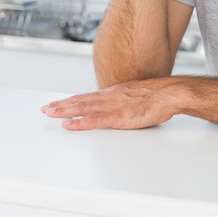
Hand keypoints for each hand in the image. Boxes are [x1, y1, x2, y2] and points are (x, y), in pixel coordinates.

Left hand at [41, 78, 178, 130]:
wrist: (171, 93)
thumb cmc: (159, 95)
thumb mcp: (138, 95)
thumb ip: (126, 101)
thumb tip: (122, 107)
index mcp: (115, 92)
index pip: (88, 96)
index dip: (72, 99)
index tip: (59, 102)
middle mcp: (111, 96)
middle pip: (81, 100)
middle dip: (62, 105)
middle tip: (46, 108)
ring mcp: (114, 106)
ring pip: (84, 108)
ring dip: (65, 111)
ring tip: (50, 113)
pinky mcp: (120, 117)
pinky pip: (96, 121)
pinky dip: (80, 122)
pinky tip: (69, 124)